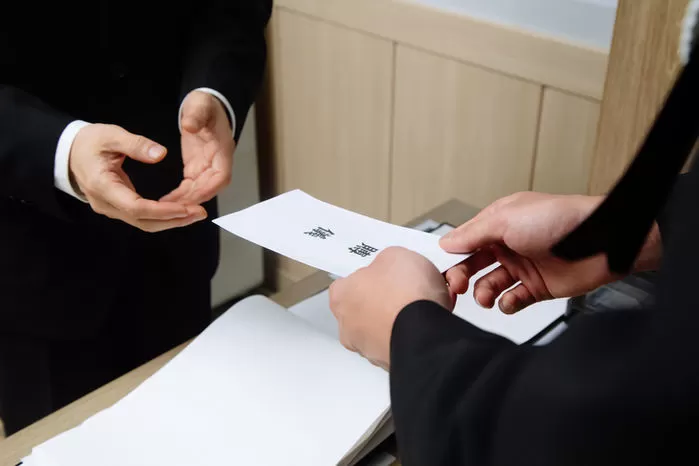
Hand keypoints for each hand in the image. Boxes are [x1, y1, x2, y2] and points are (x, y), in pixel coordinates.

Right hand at [70, 124, 206, 231]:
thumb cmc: (89, 142)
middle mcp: (106, 203)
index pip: (136, 207)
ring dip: (171, 221)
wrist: (68, 153)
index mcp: (102, 186)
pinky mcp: (118, 207)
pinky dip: (163, 216)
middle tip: (199, 213)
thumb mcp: (110, 135)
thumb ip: (135, 144)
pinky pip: (142, 217)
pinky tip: (181, 210)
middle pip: (143, 222)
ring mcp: (111, 208)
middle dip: (173, 220)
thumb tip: (161, 154)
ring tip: (195, 213)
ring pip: (144, 223)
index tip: (186, 207)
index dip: (162, 211)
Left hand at [161, 90, 234, 203]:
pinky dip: (180, 195)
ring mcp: (208, 166)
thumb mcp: (200, 104)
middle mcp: (218, 162)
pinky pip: (191, 186)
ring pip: (200, 190)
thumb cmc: (205, 104)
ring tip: (165, 209)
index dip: (209, 189)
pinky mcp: (197, 167)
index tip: (193, 197)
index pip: (221, 176)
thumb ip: (196, 114)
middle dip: (193, 200)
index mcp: (222, 149)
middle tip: (173, 209)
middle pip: (210, 188)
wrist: (205, 105)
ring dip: (185, 201)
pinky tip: (165, 202)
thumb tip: (189, 126)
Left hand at [329, 247, 453, 369]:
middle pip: (368, 306)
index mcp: (341, 297)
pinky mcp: (390, 362)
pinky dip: (415, 333)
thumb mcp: (396, 256)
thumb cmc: (405, 296)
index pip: (348, 283)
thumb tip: (391, 266)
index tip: (386, 272)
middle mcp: (348, 326)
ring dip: (403, 317)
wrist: (427, 334)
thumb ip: (386, 261)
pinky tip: (431, 322)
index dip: (371, 275)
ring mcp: (369, 348)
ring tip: (426, 304)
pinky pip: (404, 342)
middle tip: (409, 288)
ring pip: (386, 327)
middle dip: (388, 298)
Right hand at [440, 192, 662, 313]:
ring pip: (490, 285)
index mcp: (498, 223)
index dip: (451, 257)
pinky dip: (507, 303)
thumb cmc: (558, 220)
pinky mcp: (538, 288)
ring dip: (483, 292)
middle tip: (457, 286)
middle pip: (473, 265)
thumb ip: (473, 234)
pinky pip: (513, 300)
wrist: (601, 241)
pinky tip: (508, 300)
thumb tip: (447, 243)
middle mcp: (508, 244)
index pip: (465, 242)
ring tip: (485, 296)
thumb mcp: (505, 219)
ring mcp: (523, 266)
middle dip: (462, 277)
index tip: (440, 271)